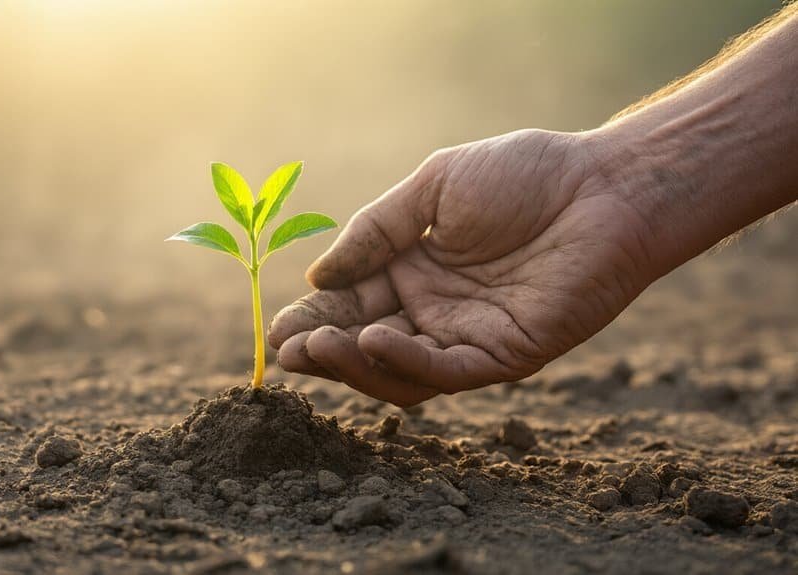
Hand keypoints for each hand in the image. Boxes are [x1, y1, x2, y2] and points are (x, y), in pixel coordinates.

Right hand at [268, 129, 660, 405]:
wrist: (603, 185)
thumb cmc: (523, 176)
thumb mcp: (432, 188)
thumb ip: (375, 231)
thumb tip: (313, 276)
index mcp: (412, 270)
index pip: (348, 303)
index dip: (311, 318)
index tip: (274, 329)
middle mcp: (434, 311)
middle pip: (364, 344)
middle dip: (321, 350)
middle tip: (284, 352)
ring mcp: (467, 337)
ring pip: (398, 370)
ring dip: (353, 363)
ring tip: (315, 347)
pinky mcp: (504, 355)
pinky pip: (445, 370)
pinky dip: (404, 360)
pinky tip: (370, 338)